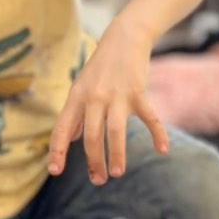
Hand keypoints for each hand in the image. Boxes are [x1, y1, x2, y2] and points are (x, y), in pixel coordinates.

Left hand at [48, 18, 168, 184]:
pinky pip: (150, 117)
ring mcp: (117, 95)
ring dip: (116, 154)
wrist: (124, 38)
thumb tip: (71, 138)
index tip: (55, 171)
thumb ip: (76, 113)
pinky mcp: (139, 92)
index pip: (62, 128)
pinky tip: (163, 150)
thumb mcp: (81, 87)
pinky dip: (158, 134)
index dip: (58, 150)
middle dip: (93, 161)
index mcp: (77, 97)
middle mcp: (95, 97)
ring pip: (115, 131)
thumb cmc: (101, 66)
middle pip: (91, 135)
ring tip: (117, 173)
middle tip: (98, 180)